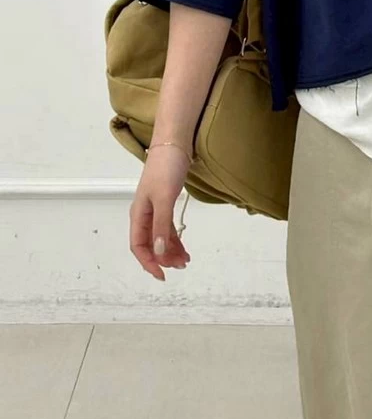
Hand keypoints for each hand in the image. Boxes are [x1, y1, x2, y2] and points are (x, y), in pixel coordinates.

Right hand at [130, 145, 191, 280]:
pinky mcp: (166, 202)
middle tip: (181, 266)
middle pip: (150, 244)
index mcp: (138, 214)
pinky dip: (174, 238)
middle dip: (163, 258)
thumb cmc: (166, 169)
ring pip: (160, 237)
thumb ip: (160, 226)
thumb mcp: (164, 198)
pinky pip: (167, 227)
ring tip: (186, 260)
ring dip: (170, 250)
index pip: (138, 246)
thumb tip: (157, 253)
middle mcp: (144, 214)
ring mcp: (155, 208)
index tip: (162, 275)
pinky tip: (184, 246)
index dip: (148, 262)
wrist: (174, 144)